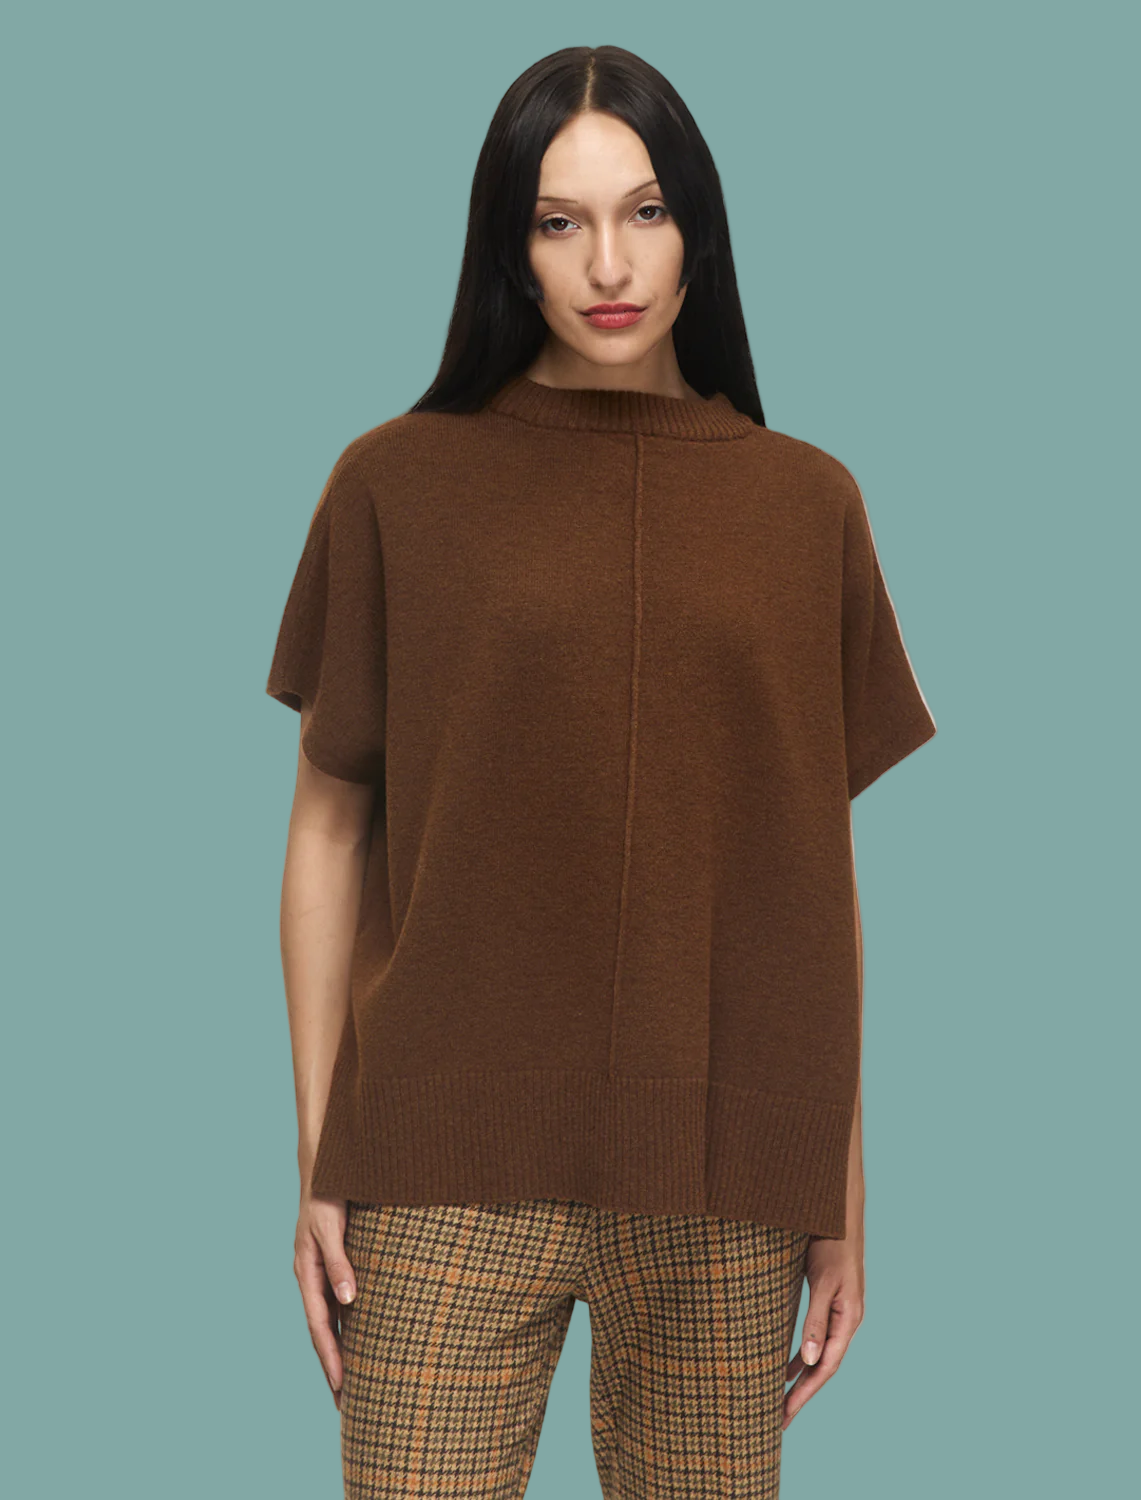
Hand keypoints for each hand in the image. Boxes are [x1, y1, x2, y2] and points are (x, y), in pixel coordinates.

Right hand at [295, 1192, 357, 1408]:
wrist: (325, 1167)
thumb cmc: (329, 1194)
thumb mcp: (331, 1227)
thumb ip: (339, 1262)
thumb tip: (348, 1300)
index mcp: (307, 1272)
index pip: (320, 1325)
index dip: (331, 1356)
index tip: (343, 1386)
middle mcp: (311, 1278)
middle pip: (322, 1332)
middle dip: (333, 1368)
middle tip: (346, 1406)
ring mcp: (319, 1273)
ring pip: (329, 1321)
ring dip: (339, 1352)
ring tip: (351, 1386)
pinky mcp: (331, 1265)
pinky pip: (337, 1305)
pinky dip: (345, 1328)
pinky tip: (358, 1342)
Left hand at [782, 1231, 864, 1428]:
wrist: (840, 1211)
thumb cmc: (831, 1242)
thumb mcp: (822, 1281)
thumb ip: (816, 1319)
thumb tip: (807, 1361)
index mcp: (848, 1319)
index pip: (825, 1367)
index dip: (805, 1393)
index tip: (784, 1414)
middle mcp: (847, 1320)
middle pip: (823, 1366)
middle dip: (801, 1394)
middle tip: (778, 1420)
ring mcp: (841, 1312)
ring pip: (819, 1354)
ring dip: (801, 1377)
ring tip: (779, 1400)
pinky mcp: (831, 1301)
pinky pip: (816, 1337)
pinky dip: (801, 1354)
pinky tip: (786, 1364)